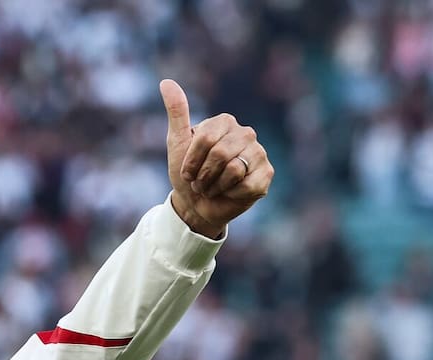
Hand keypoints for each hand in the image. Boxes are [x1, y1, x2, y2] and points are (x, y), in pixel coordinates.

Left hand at [161, 79, 270, 238]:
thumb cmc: (187, 174)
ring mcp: (259, 153)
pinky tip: (230, 192)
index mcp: (225, 122)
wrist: (196, 205)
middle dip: (203, 175)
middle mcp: (246, 133)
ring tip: (213, 187)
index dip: (191, 161)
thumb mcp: (176, 143)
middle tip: (200, 181)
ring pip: (233, 170)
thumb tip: (166, 82)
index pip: (205, 139)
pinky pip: (246, 185)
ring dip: (214, 186)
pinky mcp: (266, 174)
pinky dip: (230, 194)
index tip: (188, 170)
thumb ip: (177, 112)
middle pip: (220, 154)